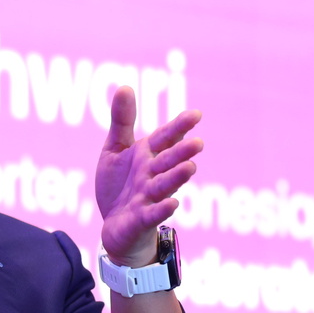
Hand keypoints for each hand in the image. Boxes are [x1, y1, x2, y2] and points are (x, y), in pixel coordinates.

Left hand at [96, 86, 201, 267]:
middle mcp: (151, 174)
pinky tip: (173, 203)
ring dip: (177, 177)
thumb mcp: (115, 150)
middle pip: (168, 161)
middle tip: (198, 143)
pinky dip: (161, 209)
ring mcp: (148, 198)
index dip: (179, 127)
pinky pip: (152, 214)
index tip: (196, 114)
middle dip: (182, 152)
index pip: (166, 138)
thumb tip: (125, 85)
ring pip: (164, 186)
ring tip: (191, 167)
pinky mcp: (141, 219)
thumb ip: (122, 121)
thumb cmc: (118, 186)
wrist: (114, 226)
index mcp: (147, 155)